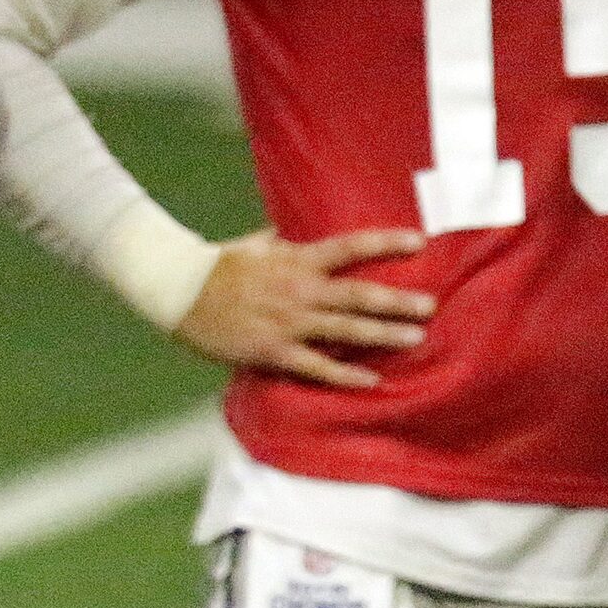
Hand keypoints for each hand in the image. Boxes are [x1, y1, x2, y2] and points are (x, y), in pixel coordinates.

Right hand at [177, 228, 435, 388]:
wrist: (177, 290)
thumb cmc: (215, 264)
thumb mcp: (252, 244)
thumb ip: (281, 240)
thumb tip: (297, 227)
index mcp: (294, 260)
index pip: (350, 248)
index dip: (386, 243)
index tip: (420, 242)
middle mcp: (298, 291)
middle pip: (359, 295)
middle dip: (398, 301)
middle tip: (430, 306)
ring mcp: (287, 322)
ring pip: (346, 330)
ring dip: (385, 334)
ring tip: (417, 337)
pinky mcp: (273, 350)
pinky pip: (317, 366)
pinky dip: (345, 375)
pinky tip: (372, 379)